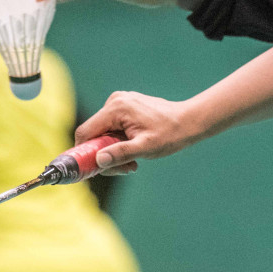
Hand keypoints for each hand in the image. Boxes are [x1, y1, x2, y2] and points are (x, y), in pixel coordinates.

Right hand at [76, 90, 204, 171]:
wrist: (189, 121)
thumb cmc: (169, 134)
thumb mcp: (145, 148)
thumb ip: (120, 153)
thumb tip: (98, 160)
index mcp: (116, 108)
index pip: (85, 132)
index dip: (84, 153)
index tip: (93, 170)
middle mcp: (115, 101)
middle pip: (94, 135)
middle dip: (105, 155)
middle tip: (125, 168)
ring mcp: (120, 102)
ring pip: (103, 134)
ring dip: (113, 151)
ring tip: (133, 162)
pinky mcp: (125, 107)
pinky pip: (112, 128)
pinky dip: (119, 143)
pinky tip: (135, 150)